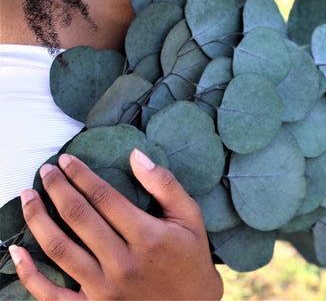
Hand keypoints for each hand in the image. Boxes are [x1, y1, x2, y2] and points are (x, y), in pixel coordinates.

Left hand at [9, 150, 222, 300]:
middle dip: (57, 188)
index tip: (67, 160)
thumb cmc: (191, 257)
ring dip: (38, 219)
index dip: (80, 175)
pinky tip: (16, 250)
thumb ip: (165, 184)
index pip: (103, 197)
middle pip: (78, 217)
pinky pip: (51, 294)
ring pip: (59, 249)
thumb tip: (136, 155)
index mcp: (148, 236)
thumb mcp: (190, 217)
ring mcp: (105, 289)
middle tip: (46, 170)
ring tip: (28, 196)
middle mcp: (124, 263)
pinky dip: (29, 274)